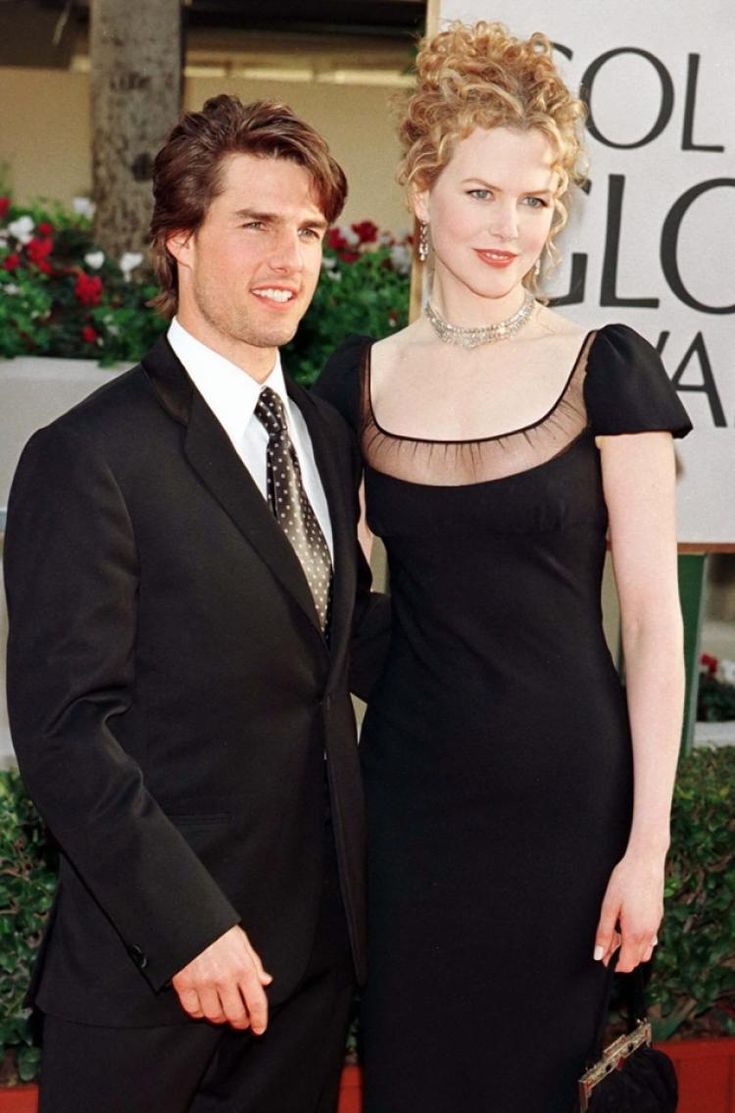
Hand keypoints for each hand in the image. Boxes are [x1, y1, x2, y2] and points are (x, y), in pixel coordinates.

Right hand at [172, 925, 272, 1031]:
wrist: (189, 916)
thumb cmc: (216, 926)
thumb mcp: (241, 940)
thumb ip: (254, 963)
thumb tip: (265, 981)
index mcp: (242, 966)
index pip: (256, 1002)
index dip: (259, 1020)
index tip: (259, 1029)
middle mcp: (224, 977)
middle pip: (235, 1014)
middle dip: (240, 1022)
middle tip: (240, 1022)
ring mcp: (203, 982)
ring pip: (214, 1015)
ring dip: (219, 1018)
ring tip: (222, 1012)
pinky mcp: (184, 984)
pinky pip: (193, 1010)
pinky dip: (199, 1012)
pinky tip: (203, 1006)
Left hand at [593, 853, 664, 972]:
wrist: (646, 862)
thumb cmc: (625, 881)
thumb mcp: (608, 907)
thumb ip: (603, 933)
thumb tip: (599, 955)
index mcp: (636, 933)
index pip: (627, 964)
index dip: (613, 964)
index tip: (603, 955)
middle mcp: (649, 934)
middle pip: (636, 960)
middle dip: (621, 956)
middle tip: (607, 939)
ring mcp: (656, 926)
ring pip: (645, 951)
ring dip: (631, 948)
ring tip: (617, 930)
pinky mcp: (658, 917)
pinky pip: (651, 939)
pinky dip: (640, 939)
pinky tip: (629, 924)